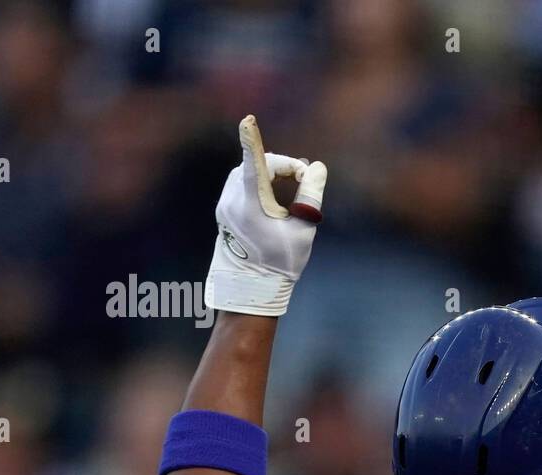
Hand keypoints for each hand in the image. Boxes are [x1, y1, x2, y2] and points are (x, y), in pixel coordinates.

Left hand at [204, 115, 328, 316]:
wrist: (250, 287)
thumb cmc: (281, 262)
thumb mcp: (304, 230)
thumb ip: (311, 196)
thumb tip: (317, 168)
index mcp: (252, 205)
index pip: (254, 165)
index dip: (252, 141)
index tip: (248, 120)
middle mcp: (233, 200)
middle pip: (259, 165)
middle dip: (284, 166)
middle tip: (306, 182)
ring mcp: (225, 204)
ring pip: (250, 172)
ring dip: (273, 173)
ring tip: (294, 190)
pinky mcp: (225, 208)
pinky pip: (243, 182)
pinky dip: (261, 182)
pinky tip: (277, 197)